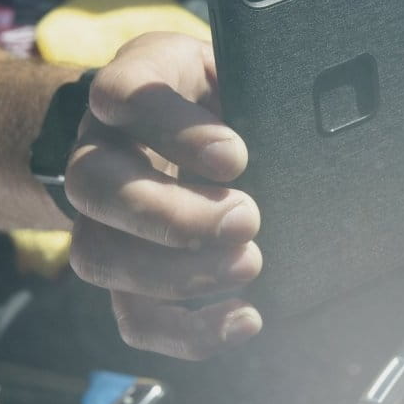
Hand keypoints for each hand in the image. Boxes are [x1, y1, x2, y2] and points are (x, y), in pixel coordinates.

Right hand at [64, 33, 263, 360]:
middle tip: (247, 219)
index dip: (174, 129)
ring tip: (249, 264)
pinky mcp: (124, 272)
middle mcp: (98, 150)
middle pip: (94, 185)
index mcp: (131, 88)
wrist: (187, 125)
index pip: (122, 95)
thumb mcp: (234, 71)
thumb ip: (255, 86)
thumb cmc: (220, 98)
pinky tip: (244, 318)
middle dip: (174, 215)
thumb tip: (309, 123)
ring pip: (98, 255)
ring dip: (178, 275)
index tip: (235, 155)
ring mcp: (99, 217)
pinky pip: (131, 315)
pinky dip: (186, 331)